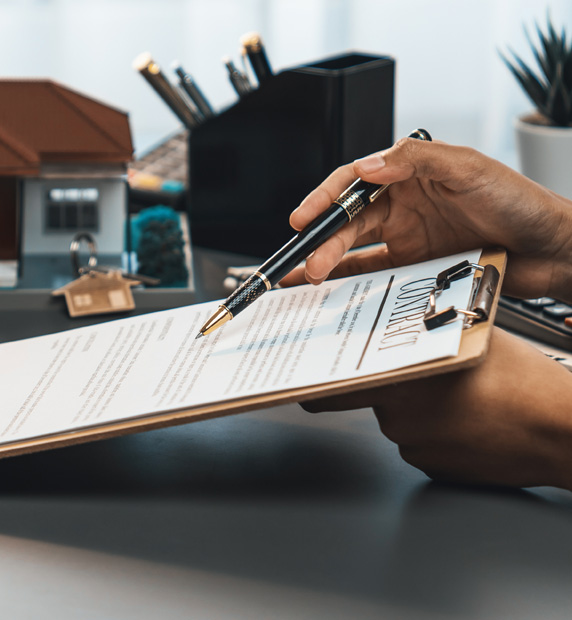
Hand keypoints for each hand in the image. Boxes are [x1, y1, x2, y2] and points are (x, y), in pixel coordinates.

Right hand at [284, 137, 571, 299]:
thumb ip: (416, 158)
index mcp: (411, 174)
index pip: (354, 181)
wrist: (554, 250)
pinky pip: (375, 275)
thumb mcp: (470, 168)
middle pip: (349, 220)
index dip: (324, 198)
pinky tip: (332, 290)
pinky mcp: (417, 268)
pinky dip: (350, 282)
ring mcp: (410, 238)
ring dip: (329, 262)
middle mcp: (405, 205)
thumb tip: (369, 165)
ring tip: (310, 278)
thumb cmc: (522, 202)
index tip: (304, 216)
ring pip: (356, 249)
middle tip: (307, 259)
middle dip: (322, 239)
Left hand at [302, 328, 571, 489]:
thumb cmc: (526, 382)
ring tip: (459, 396)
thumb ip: (424, 332)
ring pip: (397, 418)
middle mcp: (400, 416)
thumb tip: (398, 322)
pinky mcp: (432, 467)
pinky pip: (419, 442)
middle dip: (378, 385)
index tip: (295, 378)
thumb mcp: (469, 336)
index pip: (332, 387)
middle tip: (401, 377)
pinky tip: (466, 418)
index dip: (314, 383)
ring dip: (415, 406)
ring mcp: (414, 446)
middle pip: (369, 398)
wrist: (562, 431)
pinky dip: (433, 429)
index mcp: (402, 380)